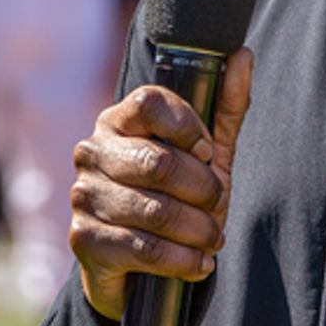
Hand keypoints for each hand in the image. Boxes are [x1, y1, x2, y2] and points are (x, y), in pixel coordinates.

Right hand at [69, 47, 253, 321]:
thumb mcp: (206, 156)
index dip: (188, 126)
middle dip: (203, 190)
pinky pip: (145, 248)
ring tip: (212, 239)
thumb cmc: (175, 200)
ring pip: (156, 211)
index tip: (207, 151)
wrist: (138, 268)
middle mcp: (92, 152)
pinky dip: (183, 260)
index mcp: (118, 121)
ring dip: (198, 230)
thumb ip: (223, 108)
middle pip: (159, 162)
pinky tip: (198, 263)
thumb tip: (242, 56)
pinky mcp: (84, 240)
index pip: (150, 102)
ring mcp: (84, 196)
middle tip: (217, 205)